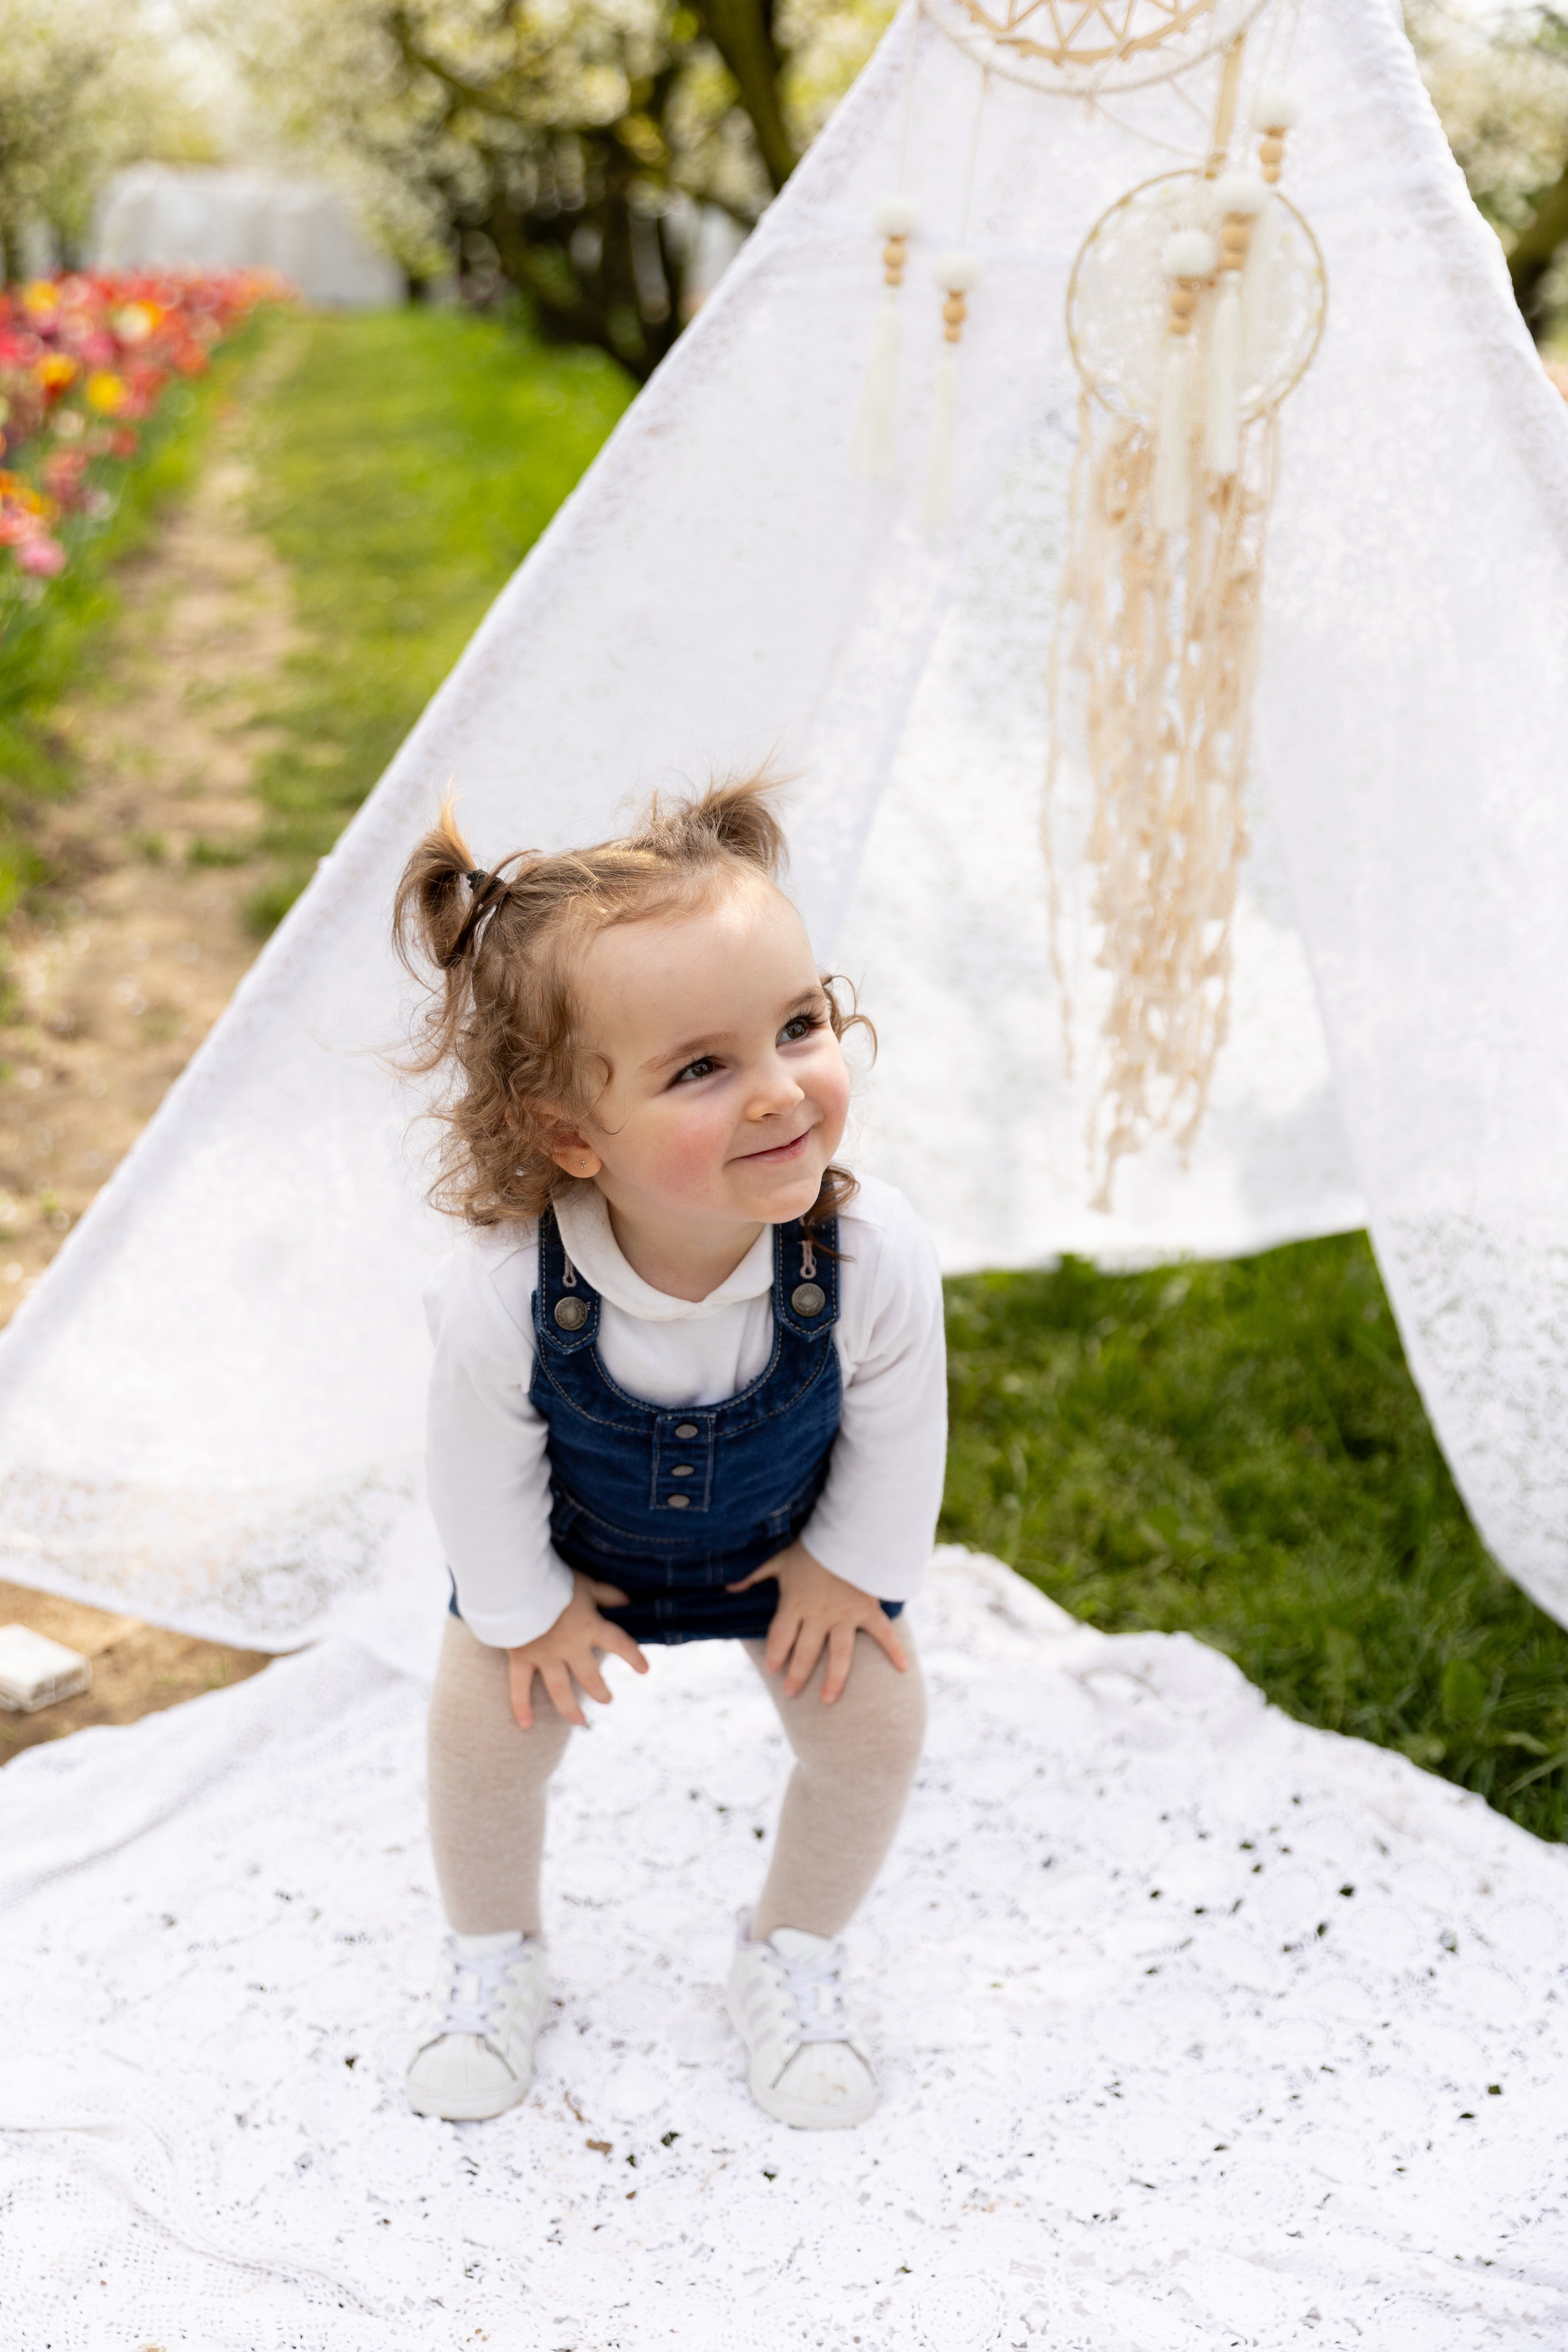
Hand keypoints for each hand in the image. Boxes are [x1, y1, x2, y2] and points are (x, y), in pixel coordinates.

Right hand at [506, 1571, 648, 1730]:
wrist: (517, 1585)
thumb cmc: (554, 1580)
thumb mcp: (586, 1583)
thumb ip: (608, 1594)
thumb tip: (631, 1602)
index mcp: (590, 1627)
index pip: (619, 1644)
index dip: (633, 1657)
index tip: (644, 1670)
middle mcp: (570, 1647)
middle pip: (589, 1676)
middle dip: (599, 1690)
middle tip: (607, 1700)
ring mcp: (545, 1656)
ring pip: (560, 1689)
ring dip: (570, 1708)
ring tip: (579, 1721)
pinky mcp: (521, 1658)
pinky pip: (519, 1687)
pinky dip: (521, 1707)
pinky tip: (525, 1725)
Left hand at [727, 1539, 907, 1703]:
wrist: (847, 1532)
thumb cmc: (812, 1547)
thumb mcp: (779, 1560)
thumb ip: (754, 1576)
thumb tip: (729, 1588)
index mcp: (795, 1604)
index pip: (780, 1638)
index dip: (775, 1656)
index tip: (772, 1671)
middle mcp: (819, 1615)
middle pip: (806, 1653)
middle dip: (797, 1675)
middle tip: (790, 1693)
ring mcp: (845, 1616)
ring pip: (840, 1655)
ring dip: (835, 1679)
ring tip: (828, 1700)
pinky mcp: (867, 1610)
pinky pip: (883, 1634)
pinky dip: (895, 1650)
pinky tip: (902, 1668)